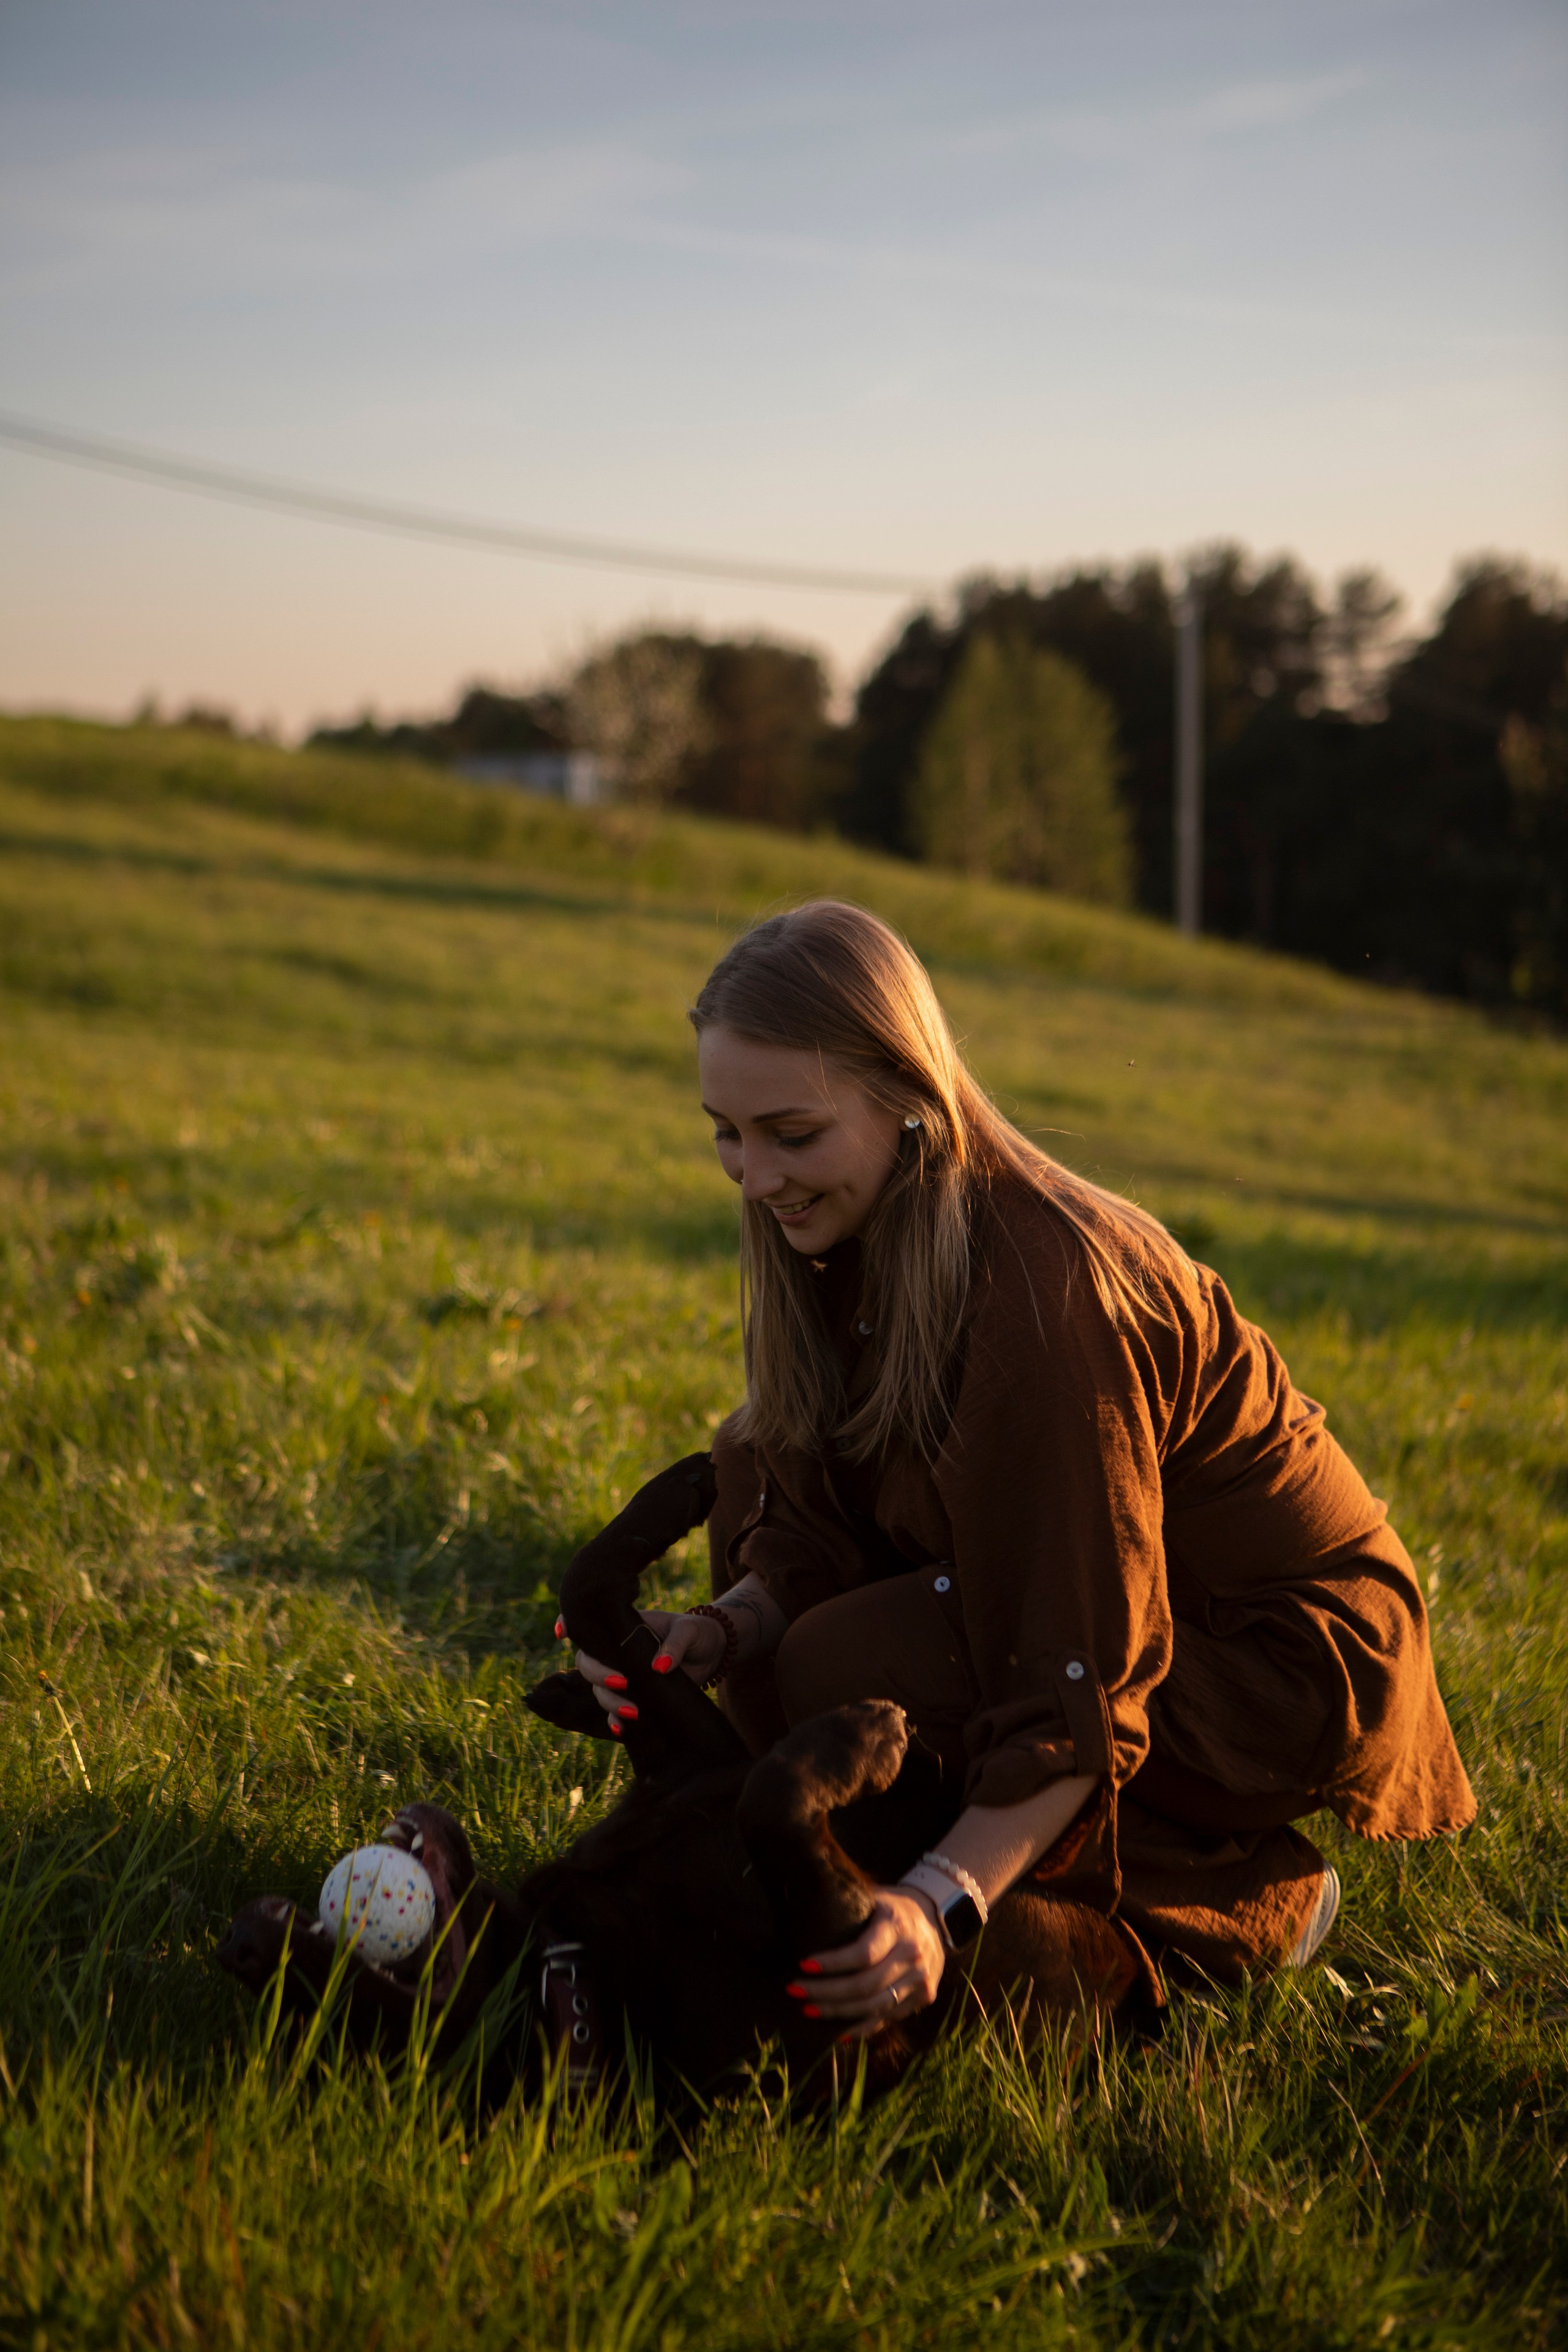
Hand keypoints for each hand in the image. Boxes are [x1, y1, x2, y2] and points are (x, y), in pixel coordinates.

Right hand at [571, 1608, 727, 1728]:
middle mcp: (617, 1652)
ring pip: (599, 1690)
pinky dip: (614, 1721)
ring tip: (634, 1711)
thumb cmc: (698, 1633)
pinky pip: (615, 1712)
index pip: (590, 1624)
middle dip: (598, 1675)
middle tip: (622, 1683)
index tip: (561, 1634)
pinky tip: (621, 1729)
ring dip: (609, 1702)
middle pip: (588, 1663)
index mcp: (625, 1627)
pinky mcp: (636, 1697)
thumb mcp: (690, 1631)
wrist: (714, 1653)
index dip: (569, 1625)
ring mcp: (624, 1675)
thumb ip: (675, 1644)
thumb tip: (659, 1667)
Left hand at [787, 1888, 945, 2038]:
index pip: (864, 1953)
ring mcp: (922, 1979)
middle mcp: (914, 1954)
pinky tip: (837, 2033)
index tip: (803, 1966)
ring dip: (838, 2013)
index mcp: (899, 1925)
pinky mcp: (924, 1997)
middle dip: (826, 1992)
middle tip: (796, 1990)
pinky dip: (861, 2028)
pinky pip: (888, 2018)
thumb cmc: (891, 1907)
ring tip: (808, 2010)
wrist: (934, 1916)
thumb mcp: (874, 1898)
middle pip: (866, 1985)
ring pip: (875, 2006)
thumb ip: (850, 1911)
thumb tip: (803, 1923)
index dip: (832, 1963)